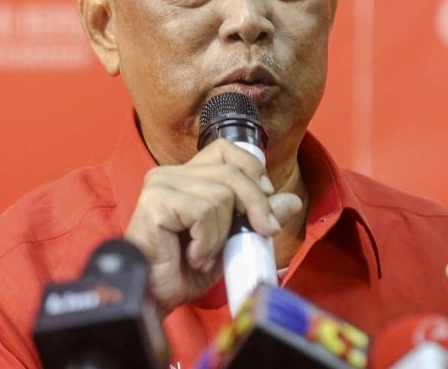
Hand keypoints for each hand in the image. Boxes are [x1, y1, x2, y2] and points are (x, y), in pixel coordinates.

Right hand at [124, 139, 302, 316]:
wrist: (155, 299)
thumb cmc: (185, 271)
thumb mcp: (231, 241)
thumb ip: (257, 218)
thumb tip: (292, 201)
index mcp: (186, 177)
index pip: (224, 149)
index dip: (251, 167)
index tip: (267, 194)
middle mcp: (170, 174)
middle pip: (230, 172)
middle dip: (255, 205)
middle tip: (263, 233)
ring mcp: (160, 185)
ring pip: (220, 195)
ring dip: (222, 235)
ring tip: (204, 255)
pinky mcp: (155, 202)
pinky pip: (203, 212)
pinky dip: (207, 241)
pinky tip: (193, 256)